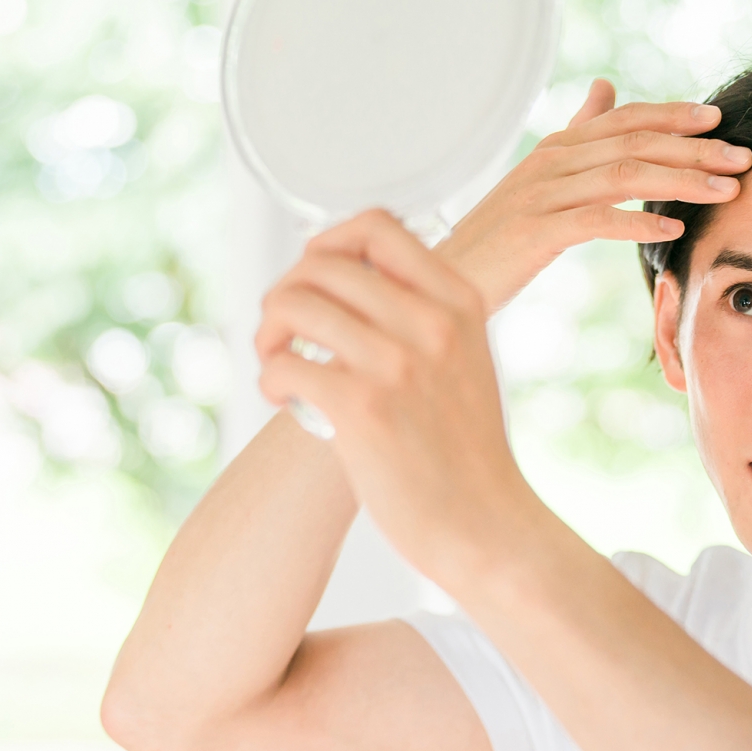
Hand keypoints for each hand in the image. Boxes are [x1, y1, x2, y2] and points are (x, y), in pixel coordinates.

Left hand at [255, 210, 537, 586]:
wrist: (484, 525)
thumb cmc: (466, 453)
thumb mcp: (467, 360)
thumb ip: (423, 317)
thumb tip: (350, 279)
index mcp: (458, 302)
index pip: (377, 225)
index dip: (328, 241)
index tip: (316, 277)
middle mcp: (429, 322)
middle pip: (321, 262)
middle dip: (286, 292)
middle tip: (283, 332)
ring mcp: (396, 363)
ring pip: (292, 303)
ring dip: (267, 332)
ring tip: (276, 363)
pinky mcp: (362, 408)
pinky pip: (285, 363)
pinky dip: (269, 379)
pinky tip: (282, 399)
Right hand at [436, 78, 751, 315]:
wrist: (447, 279)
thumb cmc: (499, 240)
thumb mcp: (541, 180)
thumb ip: (577, 134)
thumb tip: (605, 88)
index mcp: (556, 148)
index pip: (625, 120)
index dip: (674, 116)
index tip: (719, 121)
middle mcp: (550, 162)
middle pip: (634, 143)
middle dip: (695, 149)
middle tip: (742, 159)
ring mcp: (541, 194)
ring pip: (624, 175)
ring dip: (682, 181)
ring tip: (725, 191)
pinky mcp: (535, 231)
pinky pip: (597, 218)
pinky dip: (638, 221)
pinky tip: (673, 229)